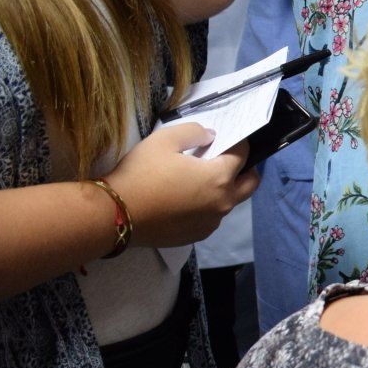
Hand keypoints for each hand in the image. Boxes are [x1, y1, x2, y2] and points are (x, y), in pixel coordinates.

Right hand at [106, 124, 259, 249]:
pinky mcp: (198, 235)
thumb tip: (210, 136)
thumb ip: (193, 132)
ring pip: (231, 202)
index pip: (243, 156)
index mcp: (219, 178)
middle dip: (247, 169)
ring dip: (226, 189)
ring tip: (204, 178)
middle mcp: (223, 203)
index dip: (239, 143)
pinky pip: (212, 217)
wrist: (116, 214)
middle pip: (250, 184)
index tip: (232, 136)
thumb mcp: (164, 139)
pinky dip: (209, 205)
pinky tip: (189, 198)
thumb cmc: (140, 173)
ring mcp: (212, 222)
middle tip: (232, 159)